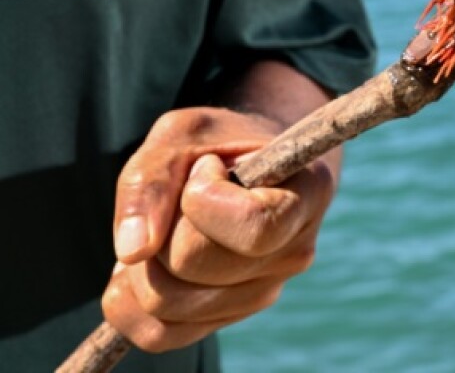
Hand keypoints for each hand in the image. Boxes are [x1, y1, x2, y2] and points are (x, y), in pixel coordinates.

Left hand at [102, 76, 337, 351]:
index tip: (207, 166)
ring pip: (170, 305)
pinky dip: (131, 302)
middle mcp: (295, 252)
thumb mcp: (182, 134)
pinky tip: (149, 264)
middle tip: (180, 197)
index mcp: (308, 193)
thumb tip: (132, 252)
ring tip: (166, 229)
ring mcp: (266, 291)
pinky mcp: (230, 317)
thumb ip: (151, 180)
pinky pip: (160, 334)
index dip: (204, 200)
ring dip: (142, 266)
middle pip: (195, 264)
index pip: (254, 226)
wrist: (246, 166)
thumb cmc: (218, 143)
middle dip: (162, 228)